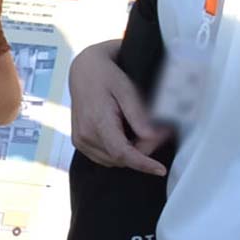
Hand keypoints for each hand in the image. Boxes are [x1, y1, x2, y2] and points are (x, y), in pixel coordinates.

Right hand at [69, 40, 166, 175]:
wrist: (83, 70)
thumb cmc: (105, 76)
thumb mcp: (126, 89)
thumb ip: (138, 116)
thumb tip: (152, 138)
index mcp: (96, 122)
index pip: (122, 153)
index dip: (143, 164)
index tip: (160, 169)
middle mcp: (85, 135)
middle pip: (120, 158)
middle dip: (143, 151)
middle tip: (159, 132)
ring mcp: (80, 140)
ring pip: (113, 160)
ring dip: (131, 153)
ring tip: (143, 132)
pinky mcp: (79, 142)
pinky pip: (103, 157)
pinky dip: (118, 153)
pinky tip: (127, 137)